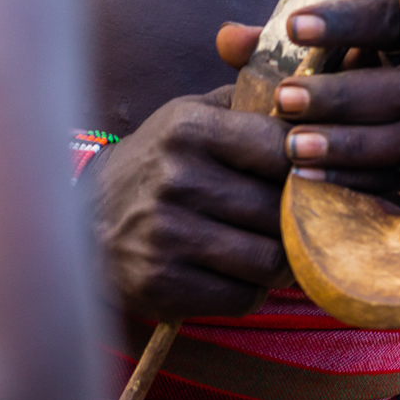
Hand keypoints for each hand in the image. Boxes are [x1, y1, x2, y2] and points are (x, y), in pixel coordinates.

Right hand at [92, 89, 288, 321]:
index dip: (308, 165)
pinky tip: (242, 275)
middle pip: (280, 210)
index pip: (281, 148)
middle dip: (300, 219)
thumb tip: (309, 103)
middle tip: (304, 220)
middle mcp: (177, 179)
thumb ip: (251, 101)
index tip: (313, 174)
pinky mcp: (161, 284)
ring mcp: (167, 235)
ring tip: (278, 249)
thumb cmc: (160, 159)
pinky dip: (254, 291)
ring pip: (269, 260)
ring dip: (283, 261)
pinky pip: (242, 299)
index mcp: (190, 129)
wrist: (86, 218)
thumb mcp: (194, 113)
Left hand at [217, 0, 399, 195]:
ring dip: (346, 143)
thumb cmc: (334, 93)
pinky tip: (306, 181)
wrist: (377, 154)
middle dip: (341, 95)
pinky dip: (350, 182)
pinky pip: (397, 184)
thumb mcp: (309, 67)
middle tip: (282, 99)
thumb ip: (272, 51)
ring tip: (291, 147)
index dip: (343, 23)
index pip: (385, 20)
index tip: (291, 27)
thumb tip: (229, 38)